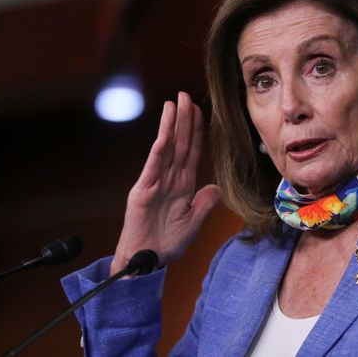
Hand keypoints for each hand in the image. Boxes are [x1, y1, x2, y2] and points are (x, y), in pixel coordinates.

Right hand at [110, 92, 220, 275]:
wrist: (146, 263)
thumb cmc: (166, 244)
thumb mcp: (193, 222)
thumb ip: (204, 203)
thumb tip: (215, 186)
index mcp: (182, 184)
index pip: (191, 151)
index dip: (196, 130)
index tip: (199, 110)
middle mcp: (168, 179)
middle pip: (179, 143)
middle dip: (183, 119)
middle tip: (184, 95)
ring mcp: (154, 183)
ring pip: (165, 149)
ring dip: (170, 126)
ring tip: (172, 104)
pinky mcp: (142, 191)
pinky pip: (153, 167)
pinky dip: (159, 149)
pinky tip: (164, 134)